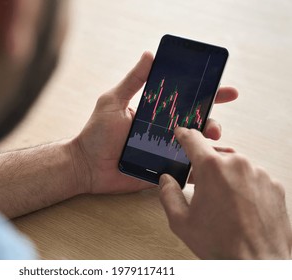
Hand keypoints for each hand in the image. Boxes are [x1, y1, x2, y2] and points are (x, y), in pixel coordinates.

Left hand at [71, 51, 237, 193]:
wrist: (86, 166)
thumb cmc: (96, 133)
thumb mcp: (113, 101)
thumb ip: (132, 81)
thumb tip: (149, 54)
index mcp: (155, 113)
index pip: (185, 101)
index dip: (208, 95)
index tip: (226, 91)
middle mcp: (162, 131)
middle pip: (195, 124)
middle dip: (211, 122)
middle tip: (213, 127)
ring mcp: (163, 151)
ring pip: (195, 147)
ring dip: (210, 145)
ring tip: (216, 145)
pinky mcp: (161, 171)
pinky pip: (185, 170)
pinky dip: (200, 169)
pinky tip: (211, 169)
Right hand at [159, 127, 291, 258]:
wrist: (258, 264)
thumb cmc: (221, 244)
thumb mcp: (181, 221)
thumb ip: (168, 194)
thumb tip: (166, 180)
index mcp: (212, 168)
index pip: (193, 139)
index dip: (184, 135)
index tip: (181, 132)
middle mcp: (237, 165)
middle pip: (215, 154)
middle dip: (204, 165)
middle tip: (198, 183)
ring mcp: (259, 174)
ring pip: (235, 165)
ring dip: (225, 175)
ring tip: (221, 200)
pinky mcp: (274, 185)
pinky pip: (253, 176)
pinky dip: (243, 185)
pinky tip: (238, 205)